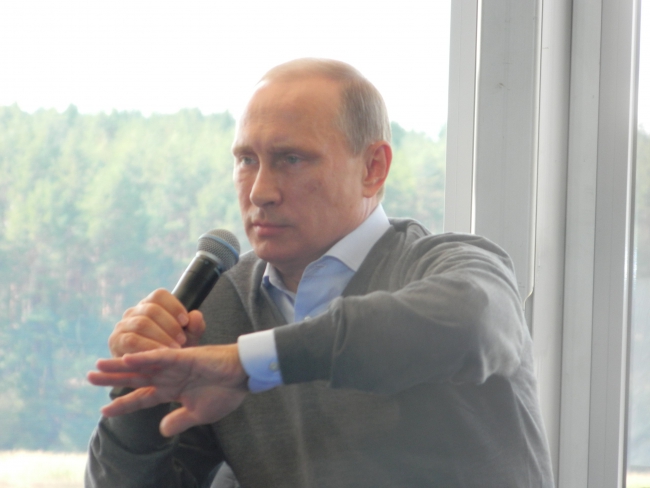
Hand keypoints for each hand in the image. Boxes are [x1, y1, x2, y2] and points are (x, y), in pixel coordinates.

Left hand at [87, 344, 247, 436]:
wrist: (243, 376)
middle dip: (112, 378)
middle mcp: (169, 376)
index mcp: (173, 390)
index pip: (142, 397)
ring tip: (97, 366)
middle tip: (89, 376)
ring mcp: (174, 365)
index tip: (104, 410)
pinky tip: (127, 358)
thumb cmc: (226, 393)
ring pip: (141, 365)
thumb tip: (161, 431)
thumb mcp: (199, 414)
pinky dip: (144, 357)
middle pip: (135, 377)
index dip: (124, 404)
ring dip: (119, 365)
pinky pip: (159, 357)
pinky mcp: (183, 356)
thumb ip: (179, 421)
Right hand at [109, 289, 205, 356]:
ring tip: (173, 349)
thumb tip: (195, 315)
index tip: (186, 322)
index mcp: (151, 304)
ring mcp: (122, 325)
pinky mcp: (115, 341)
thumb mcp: (188, 338)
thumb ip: (195, 327)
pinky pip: (130, 340)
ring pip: (141, 324)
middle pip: (151, 309)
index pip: (159, 295)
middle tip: (182, 340)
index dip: (174, 306)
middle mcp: (134, 311)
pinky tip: (158, 355)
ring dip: (160, 337)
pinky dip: (147, 347)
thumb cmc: (172, 350)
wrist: (155, 372)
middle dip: (169, 325)